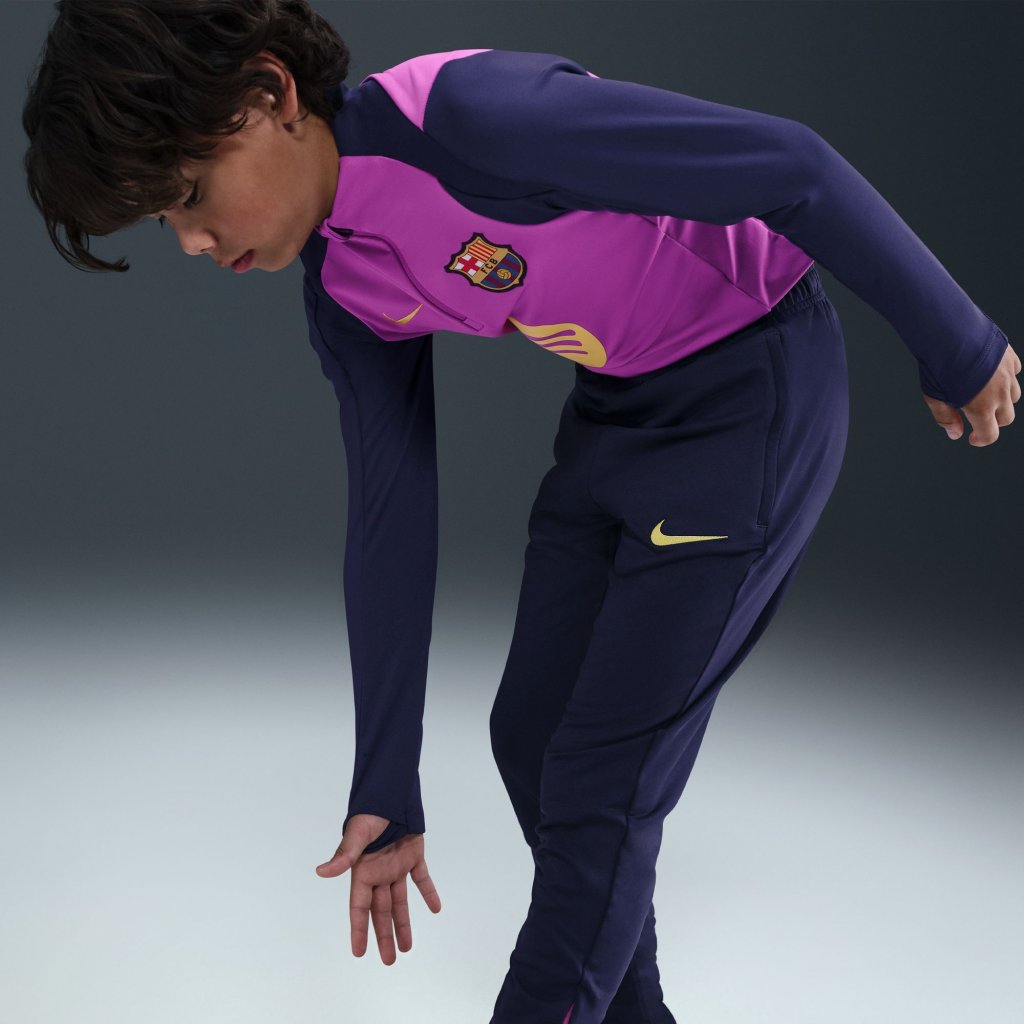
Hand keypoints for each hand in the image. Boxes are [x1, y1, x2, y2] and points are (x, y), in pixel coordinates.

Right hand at [315, 813, 441, 963]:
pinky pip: (421, 878)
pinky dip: (428, 892)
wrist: (391, 792)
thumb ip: (343, 856)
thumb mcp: (356, 835)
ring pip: (400, 901)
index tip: (359, 952)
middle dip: (384, 935)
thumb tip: (321, 871)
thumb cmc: (370, 812)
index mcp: (362, 871)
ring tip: (406, 948)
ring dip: (404, 923)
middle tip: (388, 960)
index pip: (359, 907)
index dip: (359, 930)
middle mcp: (378, 873)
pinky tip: (436, 908)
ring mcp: (396, 865)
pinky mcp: (413, 855)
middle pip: (380, 910)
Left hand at [924, 341, 1020, 445]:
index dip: (981, 439)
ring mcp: (1008, 375)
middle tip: (977, 415)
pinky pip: (1013, 373)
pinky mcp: (1010, 357)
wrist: (950, 333)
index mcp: (982, 408)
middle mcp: (1000, 394)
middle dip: (993, 421)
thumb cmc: (939, 367)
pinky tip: (989, 373)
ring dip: (1001, 400)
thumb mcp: (934, 397)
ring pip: (1013, 396)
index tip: (972, 438)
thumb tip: (955, 434)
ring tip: (983, 394)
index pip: (990, 434)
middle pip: (1006, 418)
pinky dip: (1005, 377)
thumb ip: (945, 417)